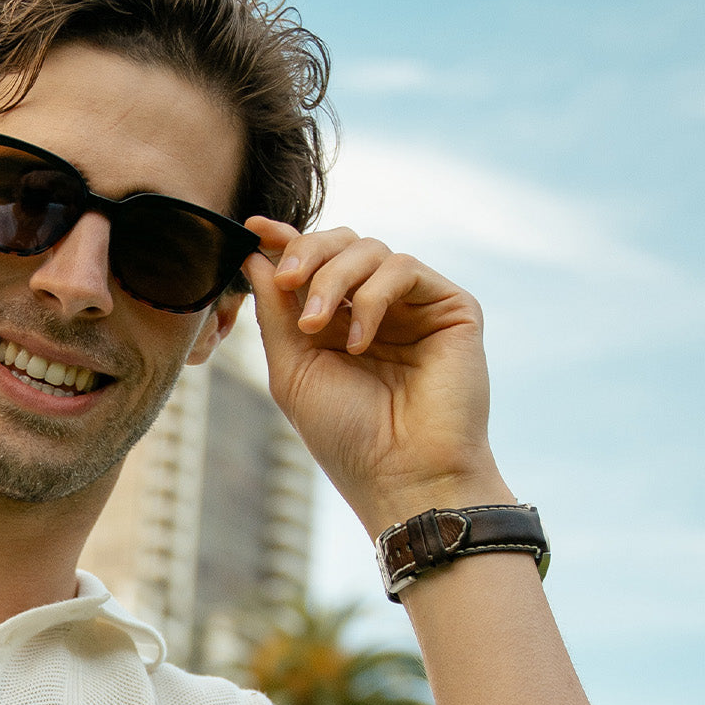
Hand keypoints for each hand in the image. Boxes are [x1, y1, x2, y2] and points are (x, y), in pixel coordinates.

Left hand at [241, 217, 512, 536]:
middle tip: (287, 283)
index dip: (285, 240)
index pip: (314, 263)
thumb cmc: (346, 435)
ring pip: (369, 249)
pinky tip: (360, 343)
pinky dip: (371, 297)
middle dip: (306, 253)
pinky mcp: (451, 307)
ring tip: (314, 325)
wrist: (402, 476)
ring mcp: (415, 306)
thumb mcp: (293, 368)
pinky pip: (403, 269)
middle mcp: (377, 307)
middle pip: (341, 243)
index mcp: (338, 320)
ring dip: (332, 277)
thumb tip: (255, 255)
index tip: (252, 228)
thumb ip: (275, 311)